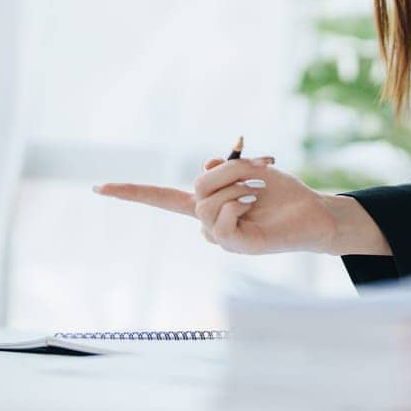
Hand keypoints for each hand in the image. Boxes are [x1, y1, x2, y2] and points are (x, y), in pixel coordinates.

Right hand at [93, 157, 339, 254]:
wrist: (312, 213)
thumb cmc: (281, 193)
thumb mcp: (248, 169)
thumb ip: (223, 168)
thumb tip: (208, 166)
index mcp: (205, 202)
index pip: (159, 197)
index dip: (130, 192)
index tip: (98, 187)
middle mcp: (207, 221)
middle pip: (197, 186)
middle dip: (230, 168)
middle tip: (260, 163)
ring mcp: (220, 236)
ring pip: (210, 202)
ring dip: (239, 184)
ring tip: (260, 187)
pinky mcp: (236, 247)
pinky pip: (221, 221)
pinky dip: (238, 204)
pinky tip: (254, 205)